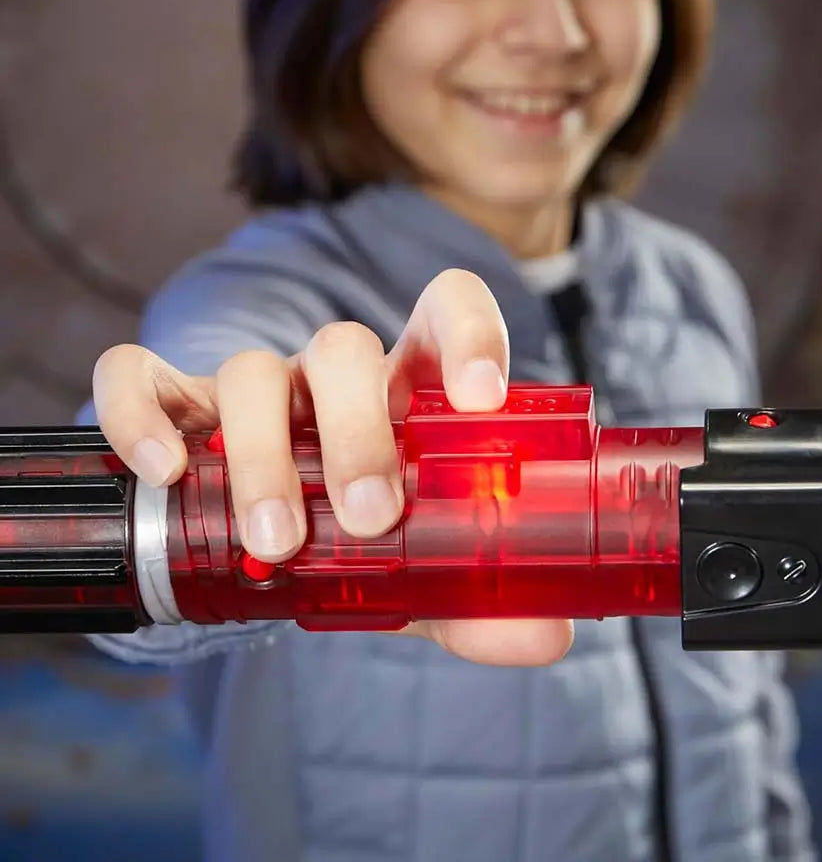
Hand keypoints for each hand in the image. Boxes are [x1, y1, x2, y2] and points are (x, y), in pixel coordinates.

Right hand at [92, 268, 573, 665]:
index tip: (484, 398)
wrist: (267, 547)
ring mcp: (255, 385)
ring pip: (252, 372)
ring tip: (276, 541)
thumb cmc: (360, 537)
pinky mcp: (177, 402)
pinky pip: (142, 377)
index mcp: (408, 389)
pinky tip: (164, 473)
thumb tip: (549, 638)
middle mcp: (332, 376)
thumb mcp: (421, 569)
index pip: (446, 311)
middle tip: (368, 515)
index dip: (471, 333)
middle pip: (343, 350)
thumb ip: (479, 600)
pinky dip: (142, 414)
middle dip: (357, 430)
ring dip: (263, 455)